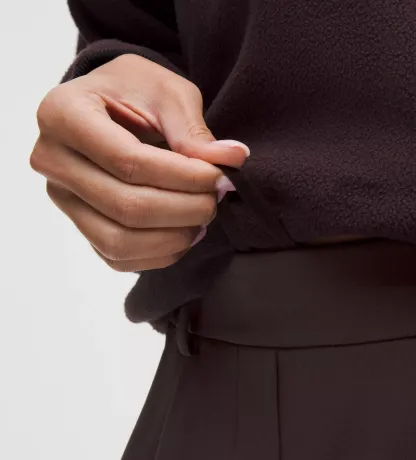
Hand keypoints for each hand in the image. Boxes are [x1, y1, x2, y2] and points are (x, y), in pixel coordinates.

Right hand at [30, 54, 248, 270]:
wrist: (109, 109)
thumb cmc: (135, 92)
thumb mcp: (166, 92)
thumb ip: (193, 130)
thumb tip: (230, 161)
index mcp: (64, 114)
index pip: (128, 162)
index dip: (183, 176)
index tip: (220, 177)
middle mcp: (52, 161)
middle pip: (125, 207)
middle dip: (184, 208)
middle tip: (217, 197)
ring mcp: (62, 199)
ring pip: (119, 242)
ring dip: (173, 238)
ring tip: (203, 218)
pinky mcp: (78, 225)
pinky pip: (117, 258)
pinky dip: (158, 255)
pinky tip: (184, 235)